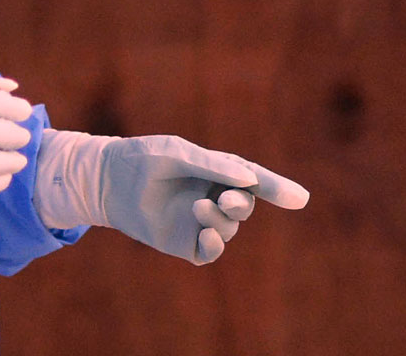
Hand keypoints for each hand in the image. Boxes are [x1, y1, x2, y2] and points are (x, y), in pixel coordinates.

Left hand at [34, 131, 307, 264]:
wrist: (105, 179)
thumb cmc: (142, 158)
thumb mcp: (177, 154)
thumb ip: (212, 165)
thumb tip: (248, 179)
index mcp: (216, 171)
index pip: (252, 180)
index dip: (276, 189)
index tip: (300, 199)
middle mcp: (213, 196)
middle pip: (244, 206)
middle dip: (241, 204)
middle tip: (226, 199)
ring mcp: (199, 221)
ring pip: (228, 229)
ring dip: (221, 220)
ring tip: (199, 208)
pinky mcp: (184, 242)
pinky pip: (209, 251)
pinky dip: (214, 246)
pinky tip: (206, 236)